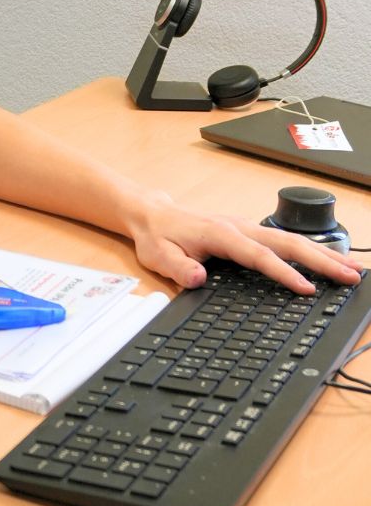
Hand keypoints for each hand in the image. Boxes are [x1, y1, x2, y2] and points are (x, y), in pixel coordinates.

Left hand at [127, 190, 364, 293]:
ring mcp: (248, 228)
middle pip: (288, 243)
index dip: (283, 273)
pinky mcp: (251, 232)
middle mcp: (240, 227)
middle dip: (321, 260)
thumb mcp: (159, 256)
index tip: (307, 289)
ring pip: (292, 240)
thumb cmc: (158, 237)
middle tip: (351, 277)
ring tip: (353, 270)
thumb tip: (197, 279)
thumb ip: (177, 268)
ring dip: (324, 254)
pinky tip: (328, 260)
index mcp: (221, 234)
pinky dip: (311, 250)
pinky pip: (286, 241)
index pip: (259, 256)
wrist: (154, 215)